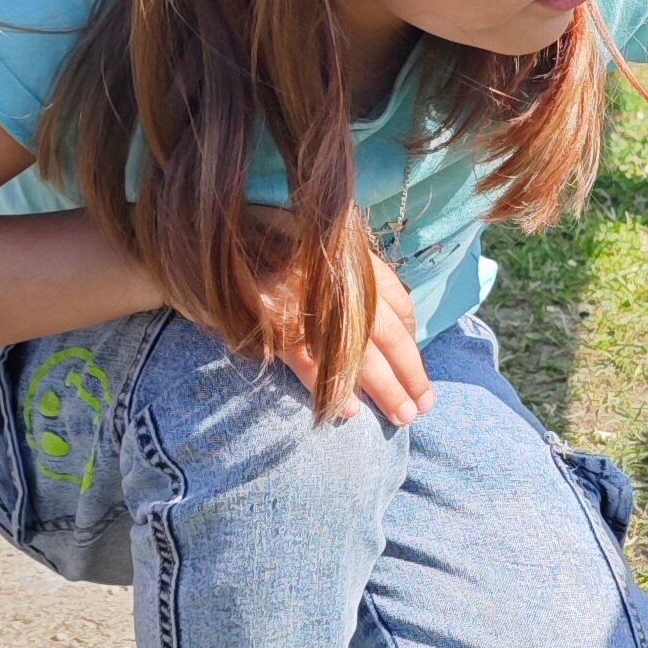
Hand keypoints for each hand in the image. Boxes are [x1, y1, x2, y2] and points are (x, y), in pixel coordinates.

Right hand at [248, 229, 431, 426]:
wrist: (224, 232)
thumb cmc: (274, 234)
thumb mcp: (326, 238)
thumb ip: (351, 267)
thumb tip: (383, 305)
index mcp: (354, 261)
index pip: (398, 303)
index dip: (413, 339)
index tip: (416, 364)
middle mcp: (340, 284)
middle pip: (389, 337)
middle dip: (410, 374)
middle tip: (424, 406)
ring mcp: (311, 306)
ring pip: (360, 355)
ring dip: (385, 389)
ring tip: (402, 416)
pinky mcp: (278, 324)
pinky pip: (312, 362)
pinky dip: (332, 387)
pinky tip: (350, 411)